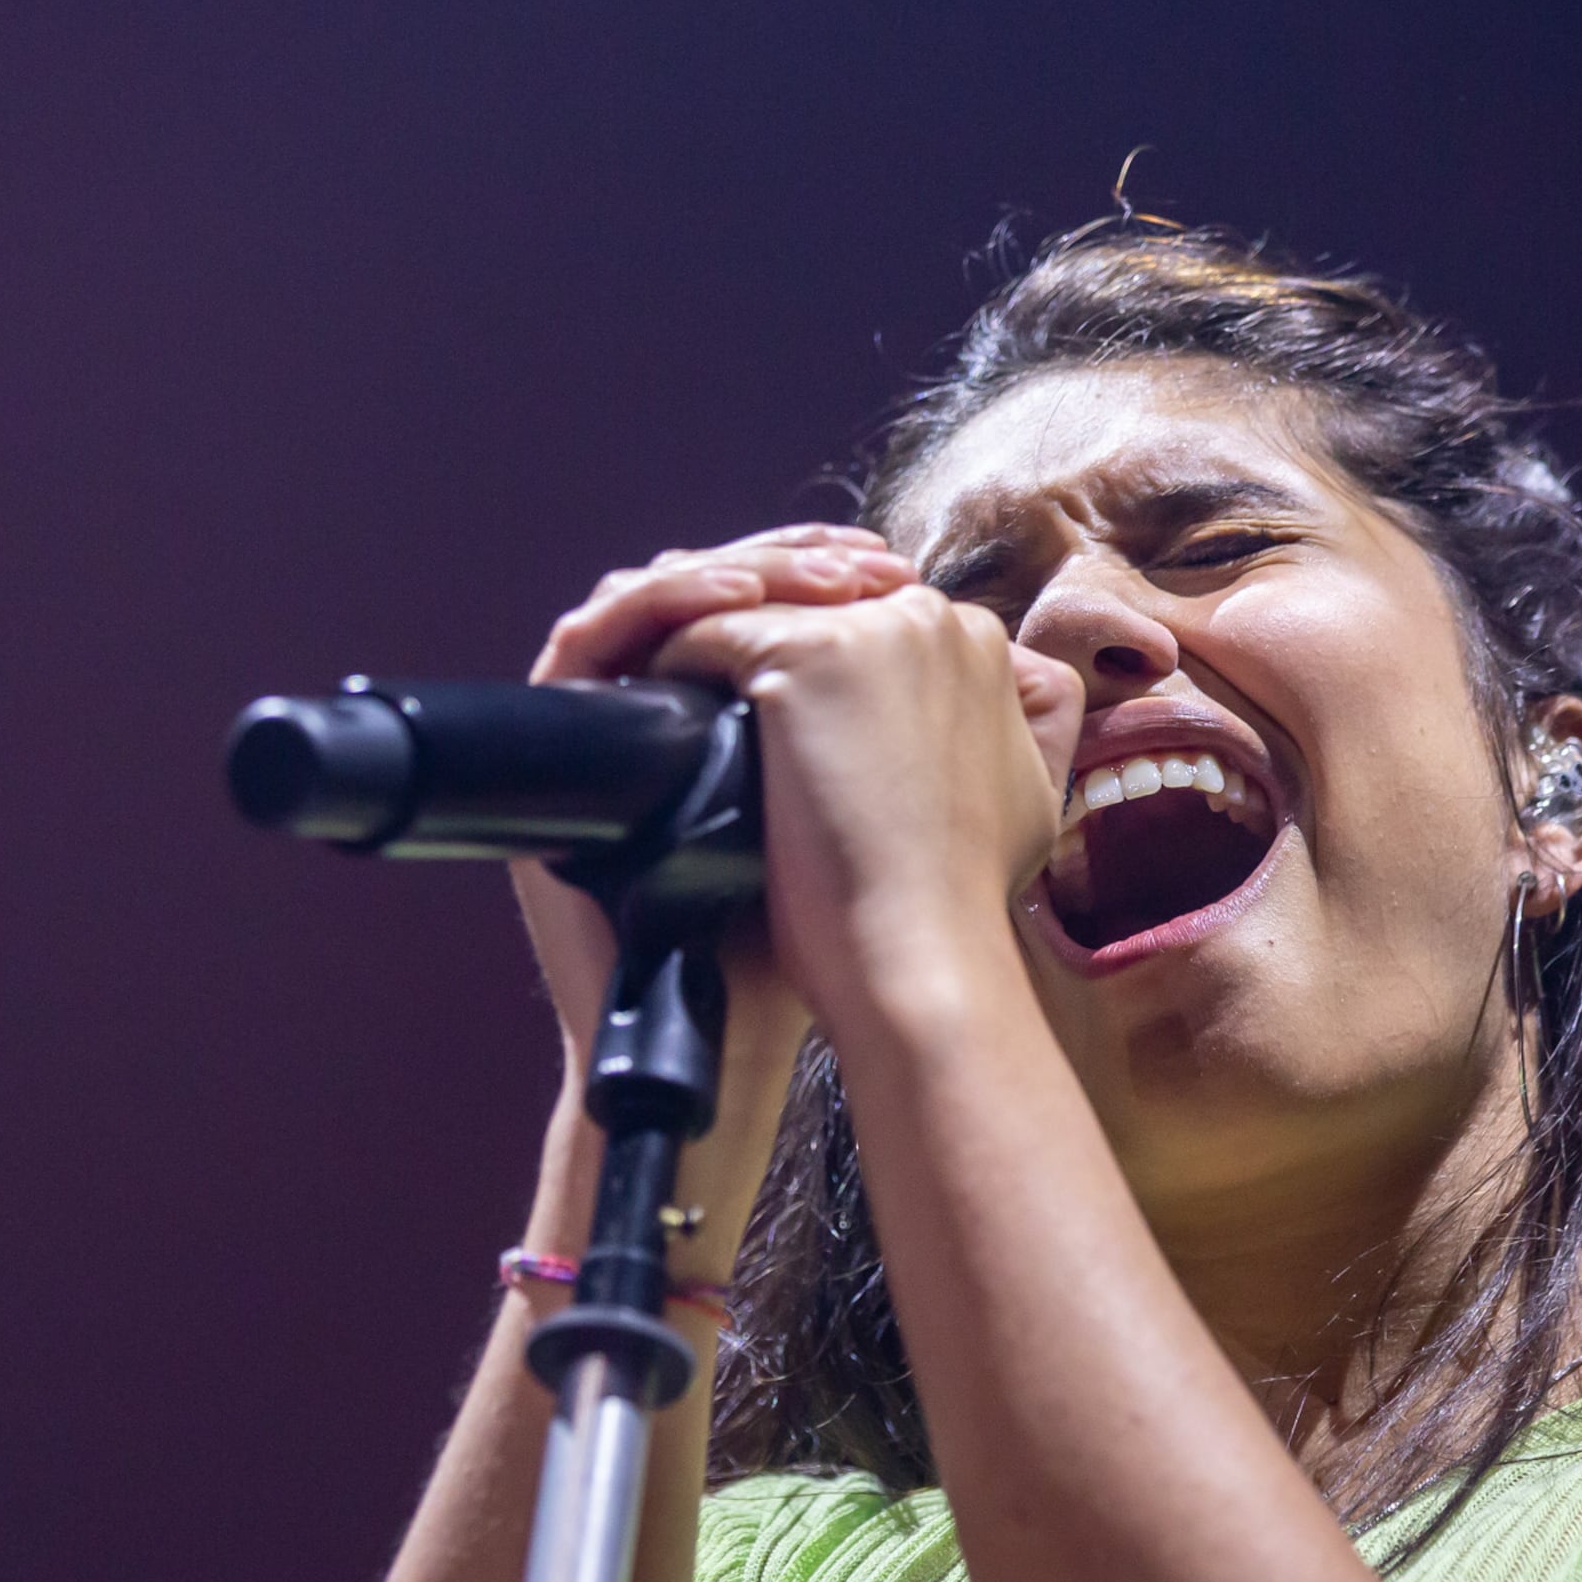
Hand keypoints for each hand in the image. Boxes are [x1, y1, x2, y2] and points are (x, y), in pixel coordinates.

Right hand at [508, 526, 918, 1126]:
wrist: (732, 1022)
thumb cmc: (813, 932)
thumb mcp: (890, 811)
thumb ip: (928, 736)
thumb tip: (1021, 656)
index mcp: (727, 716)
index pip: (759, 603)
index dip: (818, 571)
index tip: (891, 569)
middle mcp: (659, 707)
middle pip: (706, 585)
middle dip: (785, 559)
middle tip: (857, 562)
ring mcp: (605, 717)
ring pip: (648, 593)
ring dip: (728, 570)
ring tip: (803, 581)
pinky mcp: (560, 737)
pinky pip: (590, 635)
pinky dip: (657, 603)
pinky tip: (732, 605)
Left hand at [640, 583, 1079, 1056]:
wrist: (924, 958)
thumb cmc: (960, 904)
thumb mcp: (1024, 797)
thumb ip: (1007, 732)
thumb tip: (965, 719)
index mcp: (980, 641)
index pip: (867, 622)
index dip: (814, 666)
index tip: (769, 712)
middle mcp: (933, 616)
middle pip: (809, 604)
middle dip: (756, 643)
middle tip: (693, 695)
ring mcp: (870, 629)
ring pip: (752, 613)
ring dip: (702, 646)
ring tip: (657, 700)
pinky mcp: (805, 656)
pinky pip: (704, 636)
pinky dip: (665, 666)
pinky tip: (638, 710)